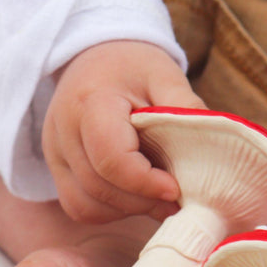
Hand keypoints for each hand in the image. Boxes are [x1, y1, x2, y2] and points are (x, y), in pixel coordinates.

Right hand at [42, 40, 204, 221]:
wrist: (96, 56)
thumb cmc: (134, 66)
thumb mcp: (165, 75)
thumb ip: (186, 111)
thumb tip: (212, 156)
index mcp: (91, 101)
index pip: (111, 158)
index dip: (145, 183)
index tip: (175, 189)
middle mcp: (63, 130)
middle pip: (100, 187)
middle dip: (142, 201)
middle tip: (176, 199)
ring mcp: (54, 152)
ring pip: (86, 204)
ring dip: (126, 209)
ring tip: (155, 196)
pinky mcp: (56, 167)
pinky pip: (78, 206)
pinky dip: (109, 210)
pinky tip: (132, 196)